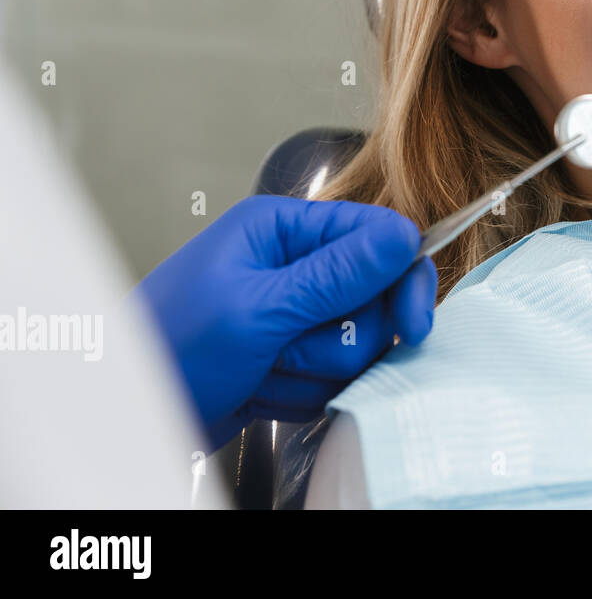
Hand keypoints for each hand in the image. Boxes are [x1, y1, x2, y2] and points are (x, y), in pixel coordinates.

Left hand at [131, 195, 436, 449]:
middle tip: (298, 348)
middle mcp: (290, 266)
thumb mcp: (258, 308)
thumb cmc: (165, 349)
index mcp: (281, 229)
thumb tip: (401, 236)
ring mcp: (290, 315)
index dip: (401, 278)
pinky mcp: (288, 357)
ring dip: (315, 368)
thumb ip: (336, 274)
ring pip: (356, 343)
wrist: (125, 418)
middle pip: (373, 296)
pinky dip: (301, 392)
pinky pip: (332, 376)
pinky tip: (259, 389)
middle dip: (342, 335)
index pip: (377, 235)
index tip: (412, 321)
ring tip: (262, 369)